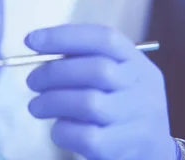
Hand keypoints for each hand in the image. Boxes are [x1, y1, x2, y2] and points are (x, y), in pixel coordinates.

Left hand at [25, 24, 179, 159]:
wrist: (153, 153)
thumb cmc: (120, 106)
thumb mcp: (116, 77)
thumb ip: (84, 60)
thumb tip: (38, 48)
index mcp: (137, 63)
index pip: (104, 38)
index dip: (64, 36)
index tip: (31, 41)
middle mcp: (142, 87)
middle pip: (96, 69)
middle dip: (53, 73)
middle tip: (32, 81)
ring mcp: (136, 119)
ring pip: (88, 103)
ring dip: (51, 102)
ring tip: (36, 106)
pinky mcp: (122, 149)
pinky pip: (85, 136)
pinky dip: (62, 130)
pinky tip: (57, 129)